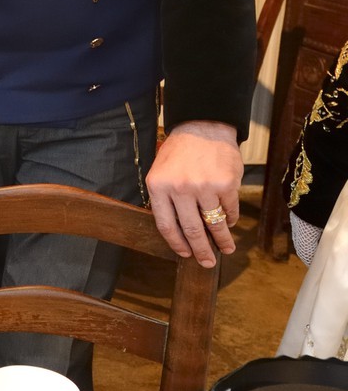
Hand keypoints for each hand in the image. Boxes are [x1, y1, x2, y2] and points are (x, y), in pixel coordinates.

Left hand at [145, 120, 240, 266]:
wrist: (203, 127)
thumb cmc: (180, 152)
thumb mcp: (161, 172)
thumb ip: (165, 198)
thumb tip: (176, 231)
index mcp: (159, 187)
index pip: (166, 225)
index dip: (176, 243)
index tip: (185, 254)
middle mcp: (180, 189)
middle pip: (191, 229)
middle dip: (201, 250)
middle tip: (207, 263)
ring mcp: (204, 187)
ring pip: (213, 223)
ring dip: (222, 240)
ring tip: (227, 249)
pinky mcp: (227, 184)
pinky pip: (230, 210)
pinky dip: (230, 220)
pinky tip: (230, 224)